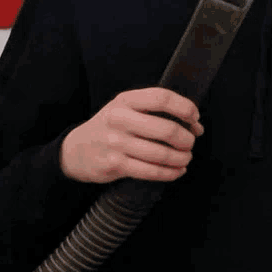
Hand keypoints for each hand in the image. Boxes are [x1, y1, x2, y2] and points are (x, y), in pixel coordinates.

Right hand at [59, 87, 203, 183]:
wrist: (76, 150)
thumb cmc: (111, 126)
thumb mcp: (126, 108)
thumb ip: (157, 112)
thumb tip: (195, 125)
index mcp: (126, 99)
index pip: (162, 98)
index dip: (184, 107)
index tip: (195, 117)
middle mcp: (120, 118)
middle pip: (165, 128)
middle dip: (186, 138)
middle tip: (190, 142)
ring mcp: (116, 143)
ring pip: (161, 153)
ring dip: (181, 158)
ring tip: (186, 157)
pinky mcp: (114, 165)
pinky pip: (150, 171)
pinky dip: (169, 173)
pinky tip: (176, 171)